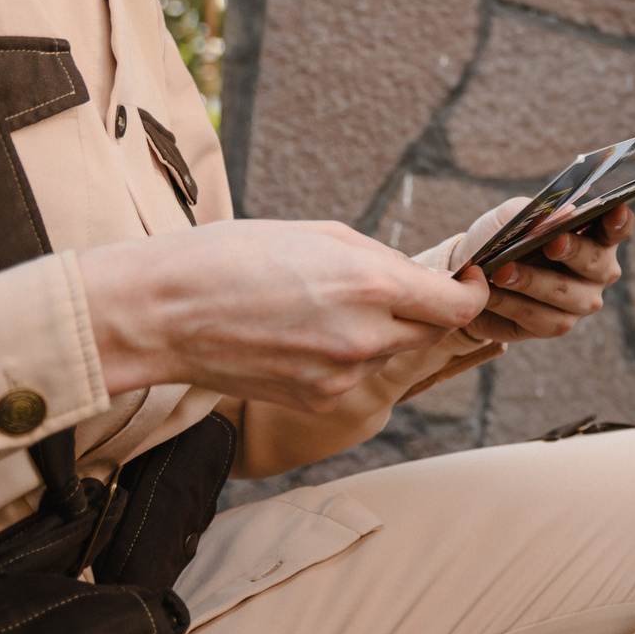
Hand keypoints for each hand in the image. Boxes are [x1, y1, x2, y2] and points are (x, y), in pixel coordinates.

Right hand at [82, 220, 489, 411]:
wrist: (161, 313)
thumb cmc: (233, 257)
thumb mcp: (319, 234)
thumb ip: (380, 259)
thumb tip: (418, 278)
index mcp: (370, 284)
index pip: (458, 306)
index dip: (473, 292)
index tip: (468, 280)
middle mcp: (364, 337)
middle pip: (431, 332)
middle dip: (424, 309)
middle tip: (394, 287)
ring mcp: (340, 376)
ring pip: (391, 353)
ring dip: (380, 331)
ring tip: (325, 306)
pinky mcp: (316, 399)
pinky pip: (355, 376)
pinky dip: (347, 356)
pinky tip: (303, 334)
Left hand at [450, 197, 632, 343]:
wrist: (471, 277)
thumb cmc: (502, 239)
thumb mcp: (509, 218)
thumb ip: (532, 214)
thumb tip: (555, 217)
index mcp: (596, 236)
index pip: (618, 228)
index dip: (619, 221)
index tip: (615, 209)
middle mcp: (598, 271)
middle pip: (597, 262)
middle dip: (574, 251)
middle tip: (552, 242)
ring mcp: (581, 302)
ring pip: (565, 293)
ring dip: (532, 282)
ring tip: (501, 271)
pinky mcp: (555, 325)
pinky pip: (538, 317)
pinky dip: (511, 303)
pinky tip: (491, 294)